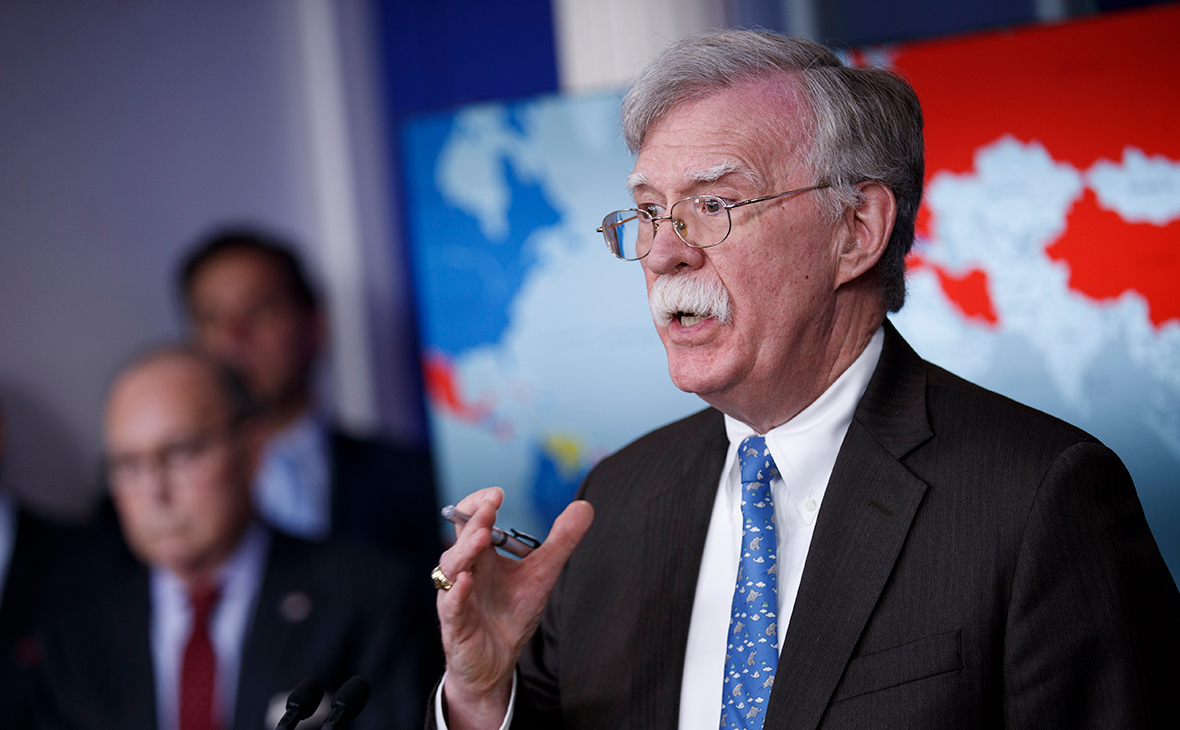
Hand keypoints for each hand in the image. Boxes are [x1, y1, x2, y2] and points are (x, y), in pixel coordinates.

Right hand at [436, 488, 592, 728]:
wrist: (497, 662)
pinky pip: (451, 604)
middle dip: (474, 520)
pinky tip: (467, 580)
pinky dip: (457, 592)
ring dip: (465, 549)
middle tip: (490, 506)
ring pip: (451, 567)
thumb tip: (585, 506)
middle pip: (461, 539)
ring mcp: (456, 595)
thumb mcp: (541, 574)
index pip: (471, 521)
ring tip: (482, 536)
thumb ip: (561, 541)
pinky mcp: (455, 624)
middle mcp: (465, 570)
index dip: (479, 505)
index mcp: (482, 555)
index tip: (497, 494)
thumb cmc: (512, 614)